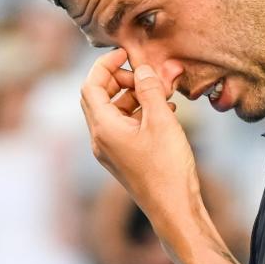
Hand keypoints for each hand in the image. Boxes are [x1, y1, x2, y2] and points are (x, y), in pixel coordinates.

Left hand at [80, 48, 200, 229]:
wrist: (173, 209)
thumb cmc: (167, 168)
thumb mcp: (161, 121)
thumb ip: (149, 90)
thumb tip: (142, 69)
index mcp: (103, 128)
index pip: (90, 86)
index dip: (105, 65)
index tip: (126, 54)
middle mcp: (100, 139)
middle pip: (98, 97)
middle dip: (120, 80)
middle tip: (145, 74)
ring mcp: (111, 151)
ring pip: (114, 112)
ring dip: (133, 96)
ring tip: (160, 92)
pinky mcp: (124, 159)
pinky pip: (124, 126)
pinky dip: (139, 113)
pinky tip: (164, 111)